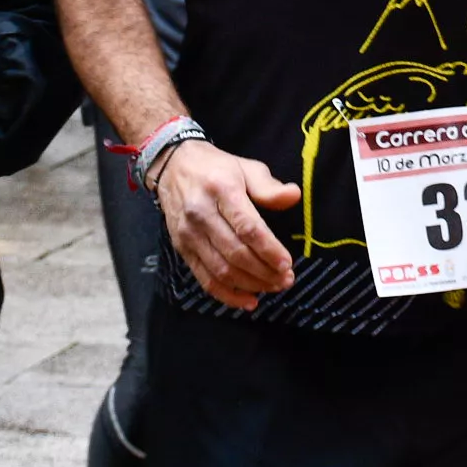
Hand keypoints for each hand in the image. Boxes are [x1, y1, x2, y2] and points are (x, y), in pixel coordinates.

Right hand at [153, 140, 299, 308]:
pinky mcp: (182, 249)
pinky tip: (249, 301)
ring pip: (221, 270)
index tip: (287, 263)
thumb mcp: (246, 167)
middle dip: (264, 272)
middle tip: (286, 279)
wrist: (172, 165)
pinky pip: (205, 279)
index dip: (269, 250)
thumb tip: (294, 196)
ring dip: (250, 284)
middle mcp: (201, 214)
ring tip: (273, 287)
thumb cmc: (216, 168)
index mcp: (221, 190)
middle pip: (235, 253)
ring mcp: (188, 234)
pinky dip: (228, 295)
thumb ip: (269, 187)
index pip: (247, 228)